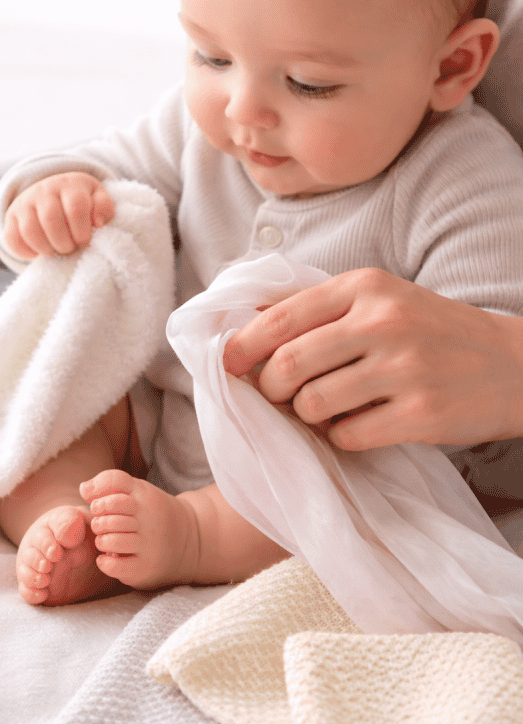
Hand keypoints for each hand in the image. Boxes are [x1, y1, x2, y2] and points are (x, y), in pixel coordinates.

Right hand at [3, 172, 114, 258]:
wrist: (53, 189)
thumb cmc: (81, 199)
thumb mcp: (97, 197)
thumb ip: (104, 207)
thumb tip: (98, 223)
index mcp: (69, 185)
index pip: (76, 207)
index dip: (82, 231)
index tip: (84, 242)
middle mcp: (44, 190)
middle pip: (51, 220)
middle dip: (64, 243)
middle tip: (70, 249)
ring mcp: (24, 202)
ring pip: (30, 230)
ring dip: (46, 249)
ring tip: (56, 252)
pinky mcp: (10, 216)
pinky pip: (12, 238)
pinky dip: (25, 252)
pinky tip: (39, 252)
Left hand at [222, 267, 522, 450]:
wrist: (510, 364)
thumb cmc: (430, 331)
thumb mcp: (378, 299)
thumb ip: (317, 308)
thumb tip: (245, 323)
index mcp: (365, 287)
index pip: (282, 317)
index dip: (243, 346)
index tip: (228, 364)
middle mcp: (383, 321)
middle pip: (289, 364)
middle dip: (270, 387)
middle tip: (277, 395)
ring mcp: (404, 368)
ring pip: (313, 404)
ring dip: (306, 414)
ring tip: (324, 409)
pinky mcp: (421, 413)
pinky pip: (348, 435)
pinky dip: (341, 436)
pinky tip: (360, 424)